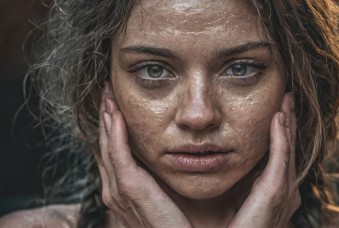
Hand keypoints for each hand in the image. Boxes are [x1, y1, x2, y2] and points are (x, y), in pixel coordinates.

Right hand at [96, 81, 191, 227]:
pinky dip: (117, 134)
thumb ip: (157, 180)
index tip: (114, 105)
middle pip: (105, 145)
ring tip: (108, 96)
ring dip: (108, 119)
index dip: (110, 127)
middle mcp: (114, 189)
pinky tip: (117, 115)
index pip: (112, 152)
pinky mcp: (131, 189)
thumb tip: (166, 158)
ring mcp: (119, 190)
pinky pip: (119, 155)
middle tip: (106, 92)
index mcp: (121, 190)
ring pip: (108, 146)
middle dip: (105, 117)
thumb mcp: (160, 198)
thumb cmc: (171, 225)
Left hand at [228, 93, 300, 227]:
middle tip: (286, 98)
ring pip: (287, 150)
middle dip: (287, 123)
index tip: (275, 111)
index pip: (277, 157)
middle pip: (286, 150)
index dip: (278, 134)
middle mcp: (280, 193)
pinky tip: (278, 118)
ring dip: (287, 125)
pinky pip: (280, 160)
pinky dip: (281, 138)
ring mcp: (280, 194)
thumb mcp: (230, 203)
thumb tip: (209, 162)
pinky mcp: (274, 195)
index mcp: (268, 195)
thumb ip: (230, 184)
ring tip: (286, 101)